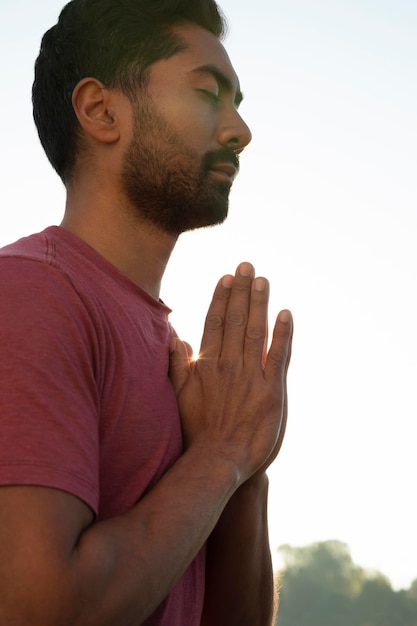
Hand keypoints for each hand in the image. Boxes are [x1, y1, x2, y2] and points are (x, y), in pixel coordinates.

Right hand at [169, 263, 292, 484]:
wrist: (220, 460)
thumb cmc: (198, 431)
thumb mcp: (179, 395)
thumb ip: (178, 365)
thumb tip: (175, 337)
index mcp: (207, 364)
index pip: (215, 321)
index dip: (222, 297)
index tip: (227, 277)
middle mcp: (229, 364)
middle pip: (237, 319)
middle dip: (242, 290)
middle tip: (247, 265)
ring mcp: (252, 375)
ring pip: (256, 330)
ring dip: (260, 303)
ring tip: (263, 280)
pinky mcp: (273, 390)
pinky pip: (279, 355)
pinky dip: (283, 333)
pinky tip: (286, 313)